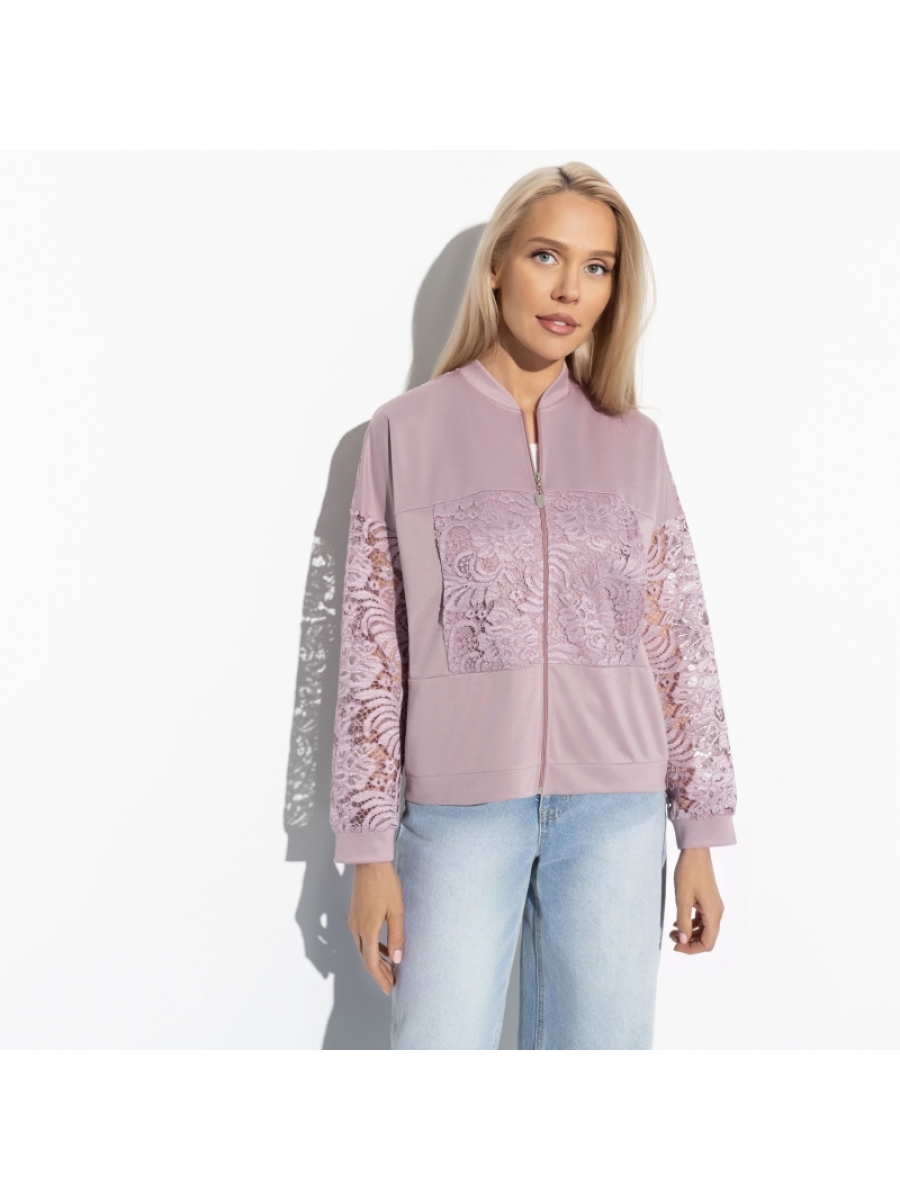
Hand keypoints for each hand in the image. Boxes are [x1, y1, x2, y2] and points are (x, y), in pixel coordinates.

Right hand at [347, 861, 404, 994]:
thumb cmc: (385, 884)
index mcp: (367, 930)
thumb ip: (397, 937)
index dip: (380, 978)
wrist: (369, 862)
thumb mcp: (397, 911)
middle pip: (366, 958)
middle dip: (379, 973)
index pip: (371, 963)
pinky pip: (363, 938)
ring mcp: (354, 921)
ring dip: (376, 961)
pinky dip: (373, 948)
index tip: (390, 988)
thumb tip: (397, 960)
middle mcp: (357, 928)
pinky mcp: (355, 914)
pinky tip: (384, 948)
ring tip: (390, 969)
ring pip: (363, 949)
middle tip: (391, 982)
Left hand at [669, 847, 723, 953]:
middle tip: (672, 940)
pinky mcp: (709, 901)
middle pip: (707, 938)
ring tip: (672, 931)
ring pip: (705, 929)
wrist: (695, 852)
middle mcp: (717, 912)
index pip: (707, 943)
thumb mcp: (682, 899)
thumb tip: (682, 942)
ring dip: (690, 934)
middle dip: (690, 943)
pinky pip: (703, 919)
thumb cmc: (689, 872)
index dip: (691, 949)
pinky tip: (677, 922)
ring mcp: (714, 906)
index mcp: (713, 914)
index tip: (675, 946)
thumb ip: (682, 922)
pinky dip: (691, 924)